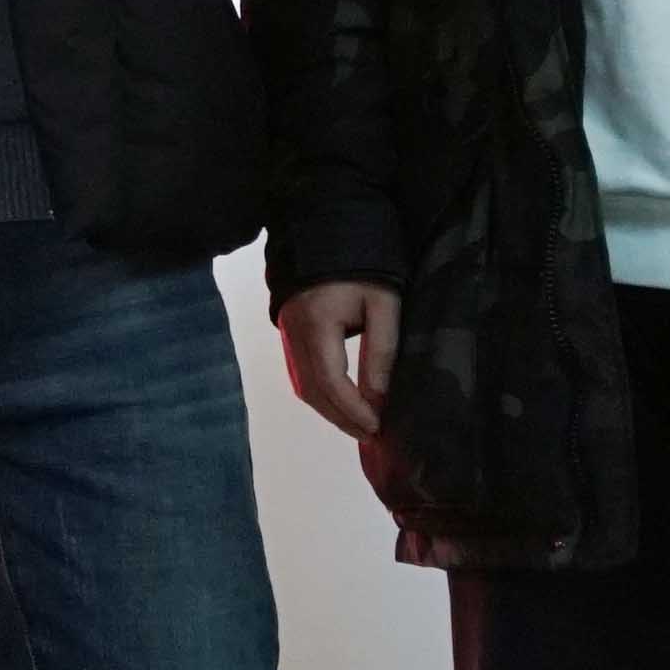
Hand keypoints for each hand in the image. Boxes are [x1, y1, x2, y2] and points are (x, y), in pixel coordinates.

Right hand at [274, 280, 398, 441]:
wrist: (329, 235)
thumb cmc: (364, 268)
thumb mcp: (383, 305)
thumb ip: (381, 350)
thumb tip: (378, 397)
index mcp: (316, 324)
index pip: (330, 381)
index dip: (352, 409)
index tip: (377, 426)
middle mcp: (294, 334)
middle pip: (312, 391)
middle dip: (341, 418)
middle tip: (371, 434)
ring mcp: (287, 335)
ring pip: (303, 386)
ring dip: (329, 410)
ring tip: (359, 424)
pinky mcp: (289, 334)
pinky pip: (300, 375)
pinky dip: (320, 395)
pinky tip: (341, 403)